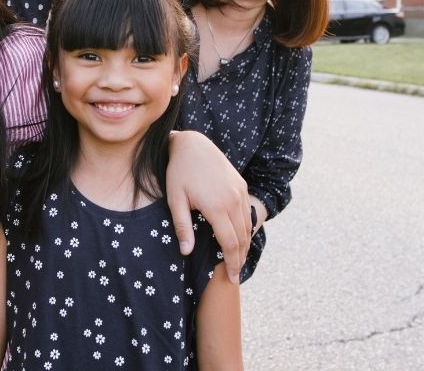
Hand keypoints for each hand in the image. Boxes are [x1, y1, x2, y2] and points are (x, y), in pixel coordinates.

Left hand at [166, 131, 250, 283]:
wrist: (193, 145)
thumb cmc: (179, 173)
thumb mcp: (175, 200)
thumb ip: (182, 227)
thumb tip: (186, 252)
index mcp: (217, 206)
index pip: (230, 243)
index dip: (232, 263)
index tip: (230, 278)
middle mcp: (233, 200)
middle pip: (242, 238)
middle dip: (240, 259)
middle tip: (235, 276)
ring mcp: (240, 192)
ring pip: (247, 226)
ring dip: (245, 245)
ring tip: (238, 260)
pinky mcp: (241, 185)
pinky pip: (248, 212)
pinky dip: (245, 228)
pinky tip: (239, 238)